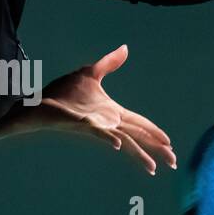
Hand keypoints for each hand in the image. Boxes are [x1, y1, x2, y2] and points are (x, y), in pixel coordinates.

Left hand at [33, 44, 175, 174]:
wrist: (40, 101)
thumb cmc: (63, 92)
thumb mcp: (91, 73)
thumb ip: (110, 63)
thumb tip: (125, 48)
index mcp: (112, 112)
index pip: (140, 123)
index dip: (155, 132)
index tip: (170, 143)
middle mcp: (108, 122)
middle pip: (138, 135)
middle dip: (156, 148)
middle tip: (173, 161)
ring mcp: (96, 126)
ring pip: (123, 140)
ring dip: (139, 153)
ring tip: (153, 166)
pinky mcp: (82, 124)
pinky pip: (98, 132)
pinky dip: (109, 137)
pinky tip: (118, 144)